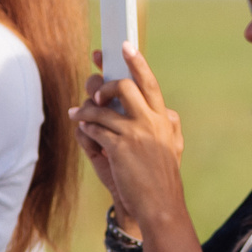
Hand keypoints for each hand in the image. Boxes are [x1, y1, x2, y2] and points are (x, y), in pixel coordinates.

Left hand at [69, 48, 185, 233]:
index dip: (136, 61)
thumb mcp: (174, 148)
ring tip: (77, 114)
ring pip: (103, 109)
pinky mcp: (119, 148)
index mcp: (164, 119)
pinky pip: (95, 129)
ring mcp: (135, 134)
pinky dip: (86, 127)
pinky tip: (82, 128)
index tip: (123, 46)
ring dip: (86, 110)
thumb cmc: (164, 178)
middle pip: (125, 86)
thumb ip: (171, 127)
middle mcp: (151, 122)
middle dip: (105, 85)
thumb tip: (169, 112)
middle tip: (96, 93)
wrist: (160, 205)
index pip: (150, 82)